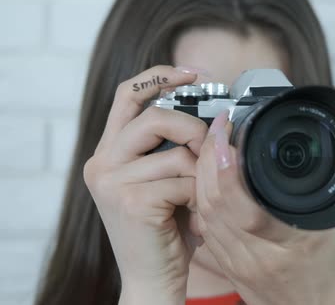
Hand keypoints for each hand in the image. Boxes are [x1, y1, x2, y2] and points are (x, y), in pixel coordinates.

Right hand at [83, 65, 206, 304]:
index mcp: (110, 151)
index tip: (195, 73)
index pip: (129, 94)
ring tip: (198, 198)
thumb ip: (178, 146)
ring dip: (200, 175)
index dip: (161, 76)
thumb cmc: (168, 229)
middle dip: (192, 130)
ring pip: (175, 152)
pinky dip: (198, 196)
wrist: (153, 278)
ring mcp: (110, 181)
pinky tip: (192, 216)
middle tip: (207, 151)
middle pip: (153, 116)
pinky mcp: (128, 200)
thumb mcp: (170, 179)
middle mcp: (102, 162)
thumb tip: (215, 116)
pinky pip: (182, 180)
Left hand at [195, 112, 334, 304]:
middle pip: (216, 203)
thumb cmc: (331, 272)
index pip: (248, 206)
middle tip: (217, 128)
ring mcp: (238, 263)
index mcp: (292, 244)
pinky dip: (201, 196)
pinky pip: (205, 226)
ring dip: (201, 174)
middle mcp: (259, 255)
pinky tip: (205, 178)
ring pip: (205, 213)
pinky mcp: (226, 266)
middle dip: (209, 158)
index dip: (229, 169)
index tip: (227, 134)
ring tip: (209, 145)